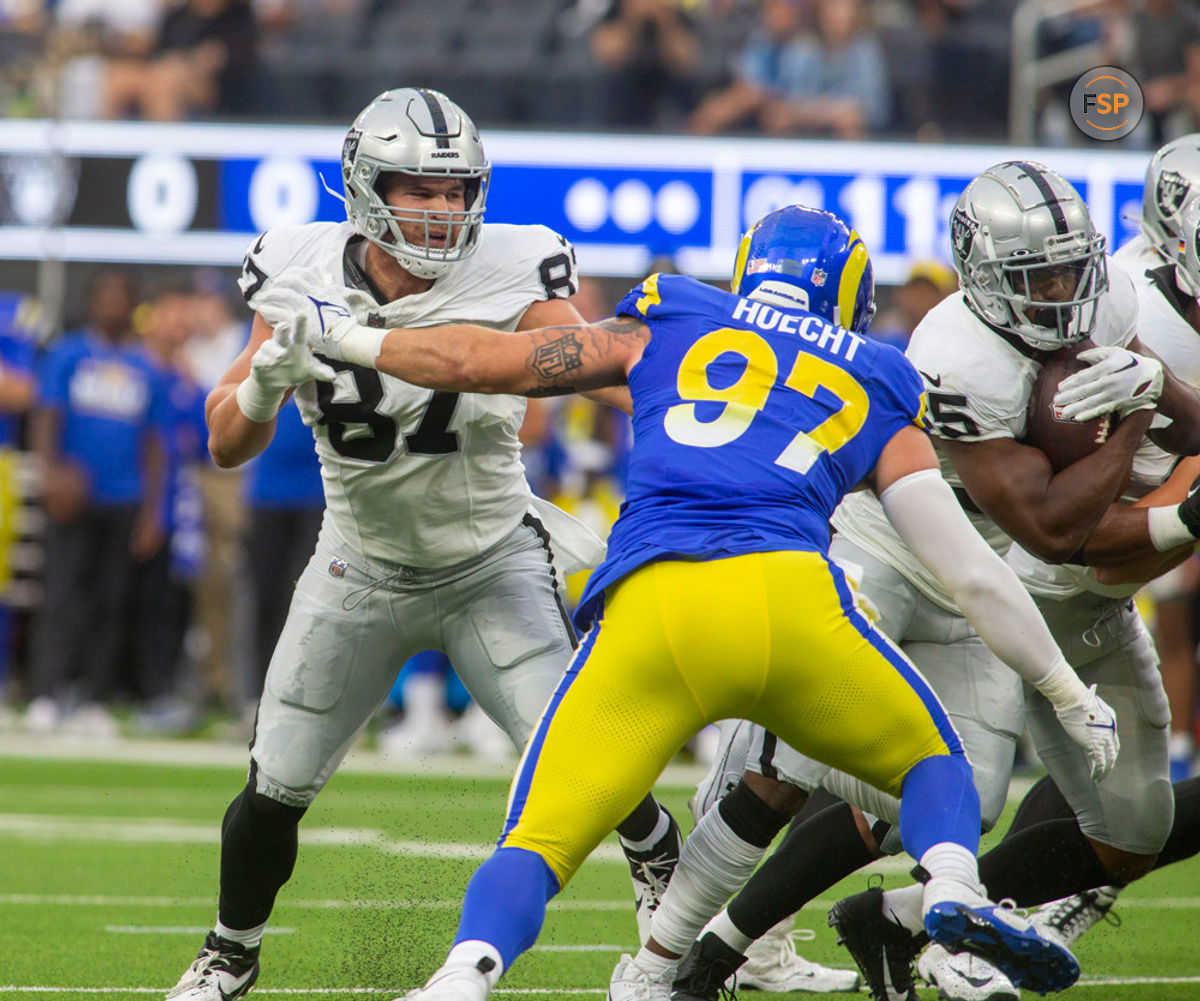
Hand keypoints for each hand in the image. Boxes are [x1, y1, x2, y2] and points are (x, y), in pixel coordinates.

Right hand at [247, 315, 336, 392]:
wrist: (276, 382)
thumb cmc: (296, 370)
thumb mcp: (310, 371)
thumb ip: (321, 372)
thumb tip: (333, 377)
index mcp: (297, 344)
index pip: (299, 332)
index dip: (300, 324)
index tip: (302, 313)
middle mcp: (282, 344)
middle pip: (281, 334)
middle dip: (282, 330)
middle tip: (284, 325)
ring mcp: (269, 351)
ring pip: (269, 346)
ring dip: (274, 350)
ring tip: (280, 356)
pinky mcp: (258, 361)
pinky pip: (260, 359)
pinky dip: (264, 362)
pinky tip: (268, 365)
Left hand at [254, 272, 380, 365]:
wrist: (345, 337)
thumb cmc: (343, 321)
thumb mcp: (338, 298)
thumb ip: (330, 286)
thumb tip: (326, 274)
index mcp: (320, 289)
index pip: (301, 273)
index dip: (288, 273)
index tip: (281, 278)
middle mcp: (312, 295)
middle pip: (289, 281)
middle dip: (276, 283)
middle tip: (269, 289)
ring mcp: (305, 307)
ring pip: (282, 295)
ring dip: (269, 295)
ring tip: (261, 299)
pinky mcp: (299, 321)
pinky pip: (279, 312)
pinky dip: (269, 310)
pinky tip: (262, 310)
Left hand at [1053, 345, 1163, 421]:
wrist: (1153, 375)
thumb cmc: (1130, 361)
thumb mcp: (1115, 352)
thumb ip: (1095, 353)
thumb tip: (1078, 356)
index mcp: (1107, 367)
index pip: (1085, 376)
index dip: (1071, 382)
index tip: (1059, 387)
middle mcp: (1110, 381)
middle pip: (1085, 390)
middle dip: (1069, 396)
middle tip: (1056, 401)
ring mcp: (1114, 394)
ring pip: (1092, 402)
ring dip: (1076, 407)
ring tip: (1063, 412)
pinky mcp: (1119, 403)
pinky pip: (1102, 410)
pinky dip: (1090, 414)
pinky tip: (1078, 418)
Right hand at [1055, 684, 1118, 781]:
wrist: (1074, 699)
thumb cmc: (1077, 698)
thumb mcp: (1091, 705)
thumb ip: (1092, 713)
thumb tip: (1082, 714)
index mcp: (1111, 722)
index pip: (1114, 742)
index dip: (1111, 751)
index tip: (1107, 758)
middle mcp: (1110, 732)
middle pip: (1113, 752)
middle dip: (1110, 764)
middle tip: (1106, 772)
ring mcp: (1103, 739)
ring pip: (1108, 760)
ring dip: (1104, 771)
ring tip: (1099, 779)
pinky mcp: (1093, 745)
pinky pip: (1098, 762)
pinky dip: (1097, 771)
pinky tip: (1094, 777)